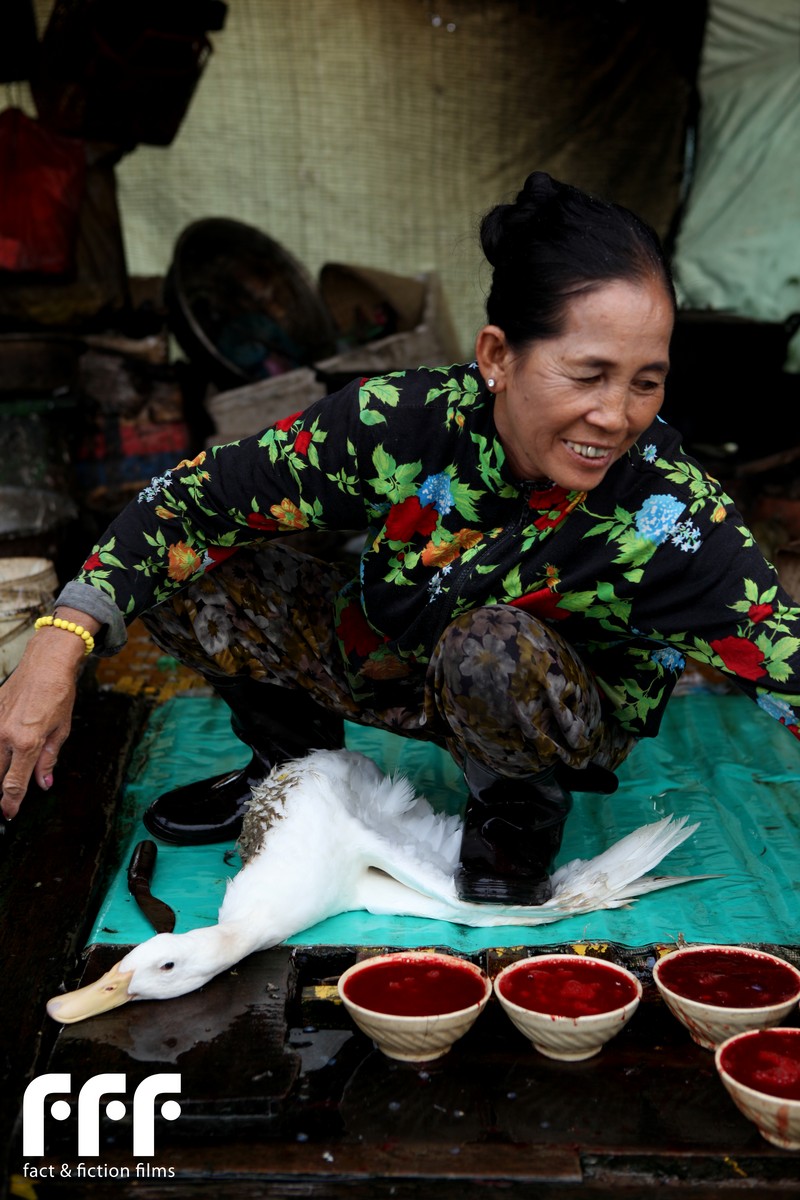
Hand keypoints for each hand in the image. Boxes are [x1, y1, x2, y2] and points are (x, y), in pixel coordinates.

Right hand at [0, 608, 98, 818]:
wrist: (45, 664)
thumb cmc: (57, 693)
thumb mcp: (61, 730)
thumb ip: (48, 760)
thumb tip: (43, 783)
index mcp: (27, 742)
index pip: (13, 784)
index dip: (11, 803)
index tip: (9, 813)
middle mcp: (5, 735)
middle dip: (1, 791)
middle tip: (6, 801)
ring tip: (8, 775)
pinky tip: (5, 752)